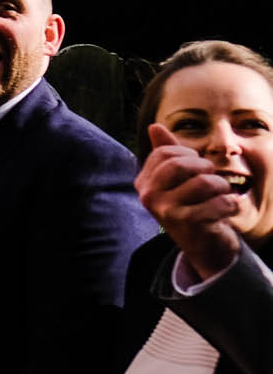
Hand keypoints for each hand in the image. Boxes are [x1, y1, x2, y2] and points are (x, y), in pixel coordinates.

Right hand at [139, 122, 242, 282]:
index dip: (188, 154)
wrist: (204, 246)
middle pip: (181, 165)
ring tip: (221, 196)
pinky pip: (219, 203)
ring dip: (222, 188)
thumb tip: (154, 127)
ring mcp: (166, 211)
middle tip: (211, 180)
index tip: (196, 167)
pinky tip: (225, 212)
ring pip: (205, 182)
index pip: (165, 153)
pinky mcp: (188, 224)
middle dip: (205, 168)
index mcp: (143, 183)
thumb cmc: (192, 206)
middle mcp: (148, 196)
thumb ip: (166, 153)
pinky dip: (230, 205)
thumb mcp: (178, 179)